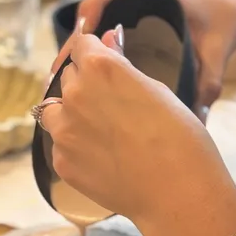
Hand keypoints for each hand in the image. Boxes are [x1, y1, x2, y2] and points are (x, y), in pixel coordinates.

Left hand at [41, 31, 235, 235]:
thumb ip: (124, 67)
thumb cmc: (181, 137)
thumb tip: (107, 41)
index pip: (82, 44)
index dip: (96, 51)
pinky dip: (77, 145)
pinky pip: (62, 144)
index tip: (107, 61)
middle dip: (86, 82)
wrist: (177, 193)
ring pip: (54, 109)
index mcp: (101, 68)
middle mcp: (74, 94)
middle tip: (114, 102)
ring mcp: (63, 131)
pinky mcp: (62, 162)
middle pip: (69, 76)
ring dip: (71, 112)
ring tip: (101, 130)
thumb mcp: (158, 90)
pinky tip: (103, 157)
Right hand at [50, 0, 235, 119]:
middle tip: (58, 76)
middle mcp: (139, 4)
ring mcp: (135, 17)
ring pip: (97, 33)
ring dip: (80, 56)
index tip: (83, 35)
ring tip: (63, 88)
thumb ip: (210, 78)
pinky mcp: (138, 33)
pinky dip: (95, 62)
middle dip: (74, 44)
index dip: (92, 9)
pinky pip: (108, 43)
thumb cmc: (226, 20)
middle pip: (94, 16)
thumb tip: (200, 117)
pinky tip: (86, 89)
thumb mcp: (218, 49)